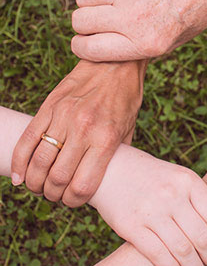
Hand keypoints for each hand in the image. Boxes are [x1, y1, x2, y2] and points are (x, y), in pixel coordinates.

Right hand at [11, 60, 143, 206]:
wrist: (115, 64)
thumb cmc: (125, 99)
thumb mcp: (129, 130)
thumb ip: (115, 156)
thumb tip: (104, 180)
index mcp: (106, 139)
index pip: (82, 186)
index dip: (74, 201)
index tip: (73, 201)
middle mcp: (83, 130)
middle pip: (57, 178)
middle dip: (53, 195)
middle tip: (55, 195)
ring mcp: (63, 117)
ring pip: (38, 162)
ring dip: (35, 182)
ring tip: (39, 186)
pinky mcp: (49, 106)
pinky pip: (27, 139)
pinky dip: (19, 162)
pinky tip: (19, 176)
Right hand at [71, 0, 206, 61]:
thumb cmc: (193, 13)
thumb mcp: (172, 43)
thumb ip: (138, 47)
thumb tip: (103, 46)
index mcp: (146, 43)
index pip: (89, 49)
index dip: (81, 46)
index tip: (84, 41)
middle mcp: (134, 17)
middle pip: (80, 21)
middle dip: (84, 24)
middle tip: (98, 20)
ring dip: (89, 1)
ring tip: (106, 0)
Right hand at [90, 146, 206, 265]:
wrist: (113, 168)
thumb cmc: (153, 176)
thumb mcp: (178, 176)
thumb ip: (198, 197)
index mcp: (188, 180)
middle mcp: (172, 195)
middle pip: (203, 237)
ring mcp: (151, 211)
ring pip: (183, 251)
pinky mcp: (132, 226)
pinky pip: (159, 255)